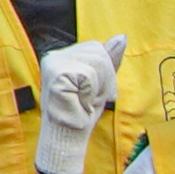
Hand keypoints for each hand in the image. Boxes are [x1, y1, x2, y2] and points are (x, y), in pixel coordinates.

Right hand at [32, 37, 127, 173]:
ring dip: (99, 86)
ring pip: (96, 62)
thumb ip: (109, 59)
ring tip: (85, 100)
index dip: (104, 71)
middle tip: (90, 98)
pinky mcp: (56, 75)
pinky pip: (90, 75)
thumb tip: (122, 36)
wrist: (69, 136)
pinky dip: (91, 91)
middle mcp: (54, 56)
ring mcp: (53, 64)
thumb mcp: (101, 82)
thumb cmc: (83, 111)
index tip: (93, 91)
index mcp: (62, 56)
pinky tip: (80, 102)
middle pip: (98, 52)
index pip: (96, 47)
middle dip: (104, 78)